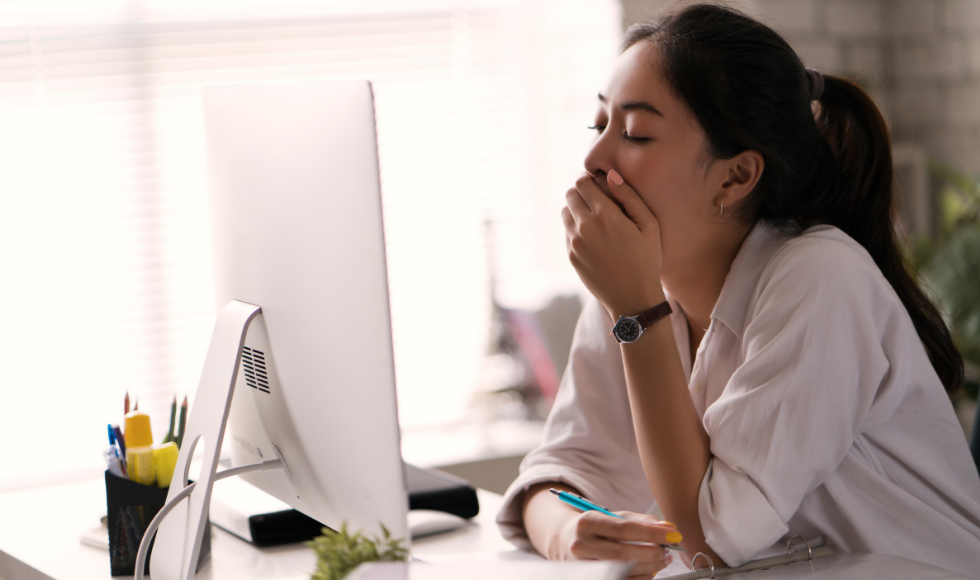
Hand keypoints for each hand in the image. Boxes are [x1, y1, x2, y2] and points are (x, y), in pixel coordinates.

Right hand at [551, 510, 678, 578]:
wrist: (565, 541)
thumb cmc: (595, 528)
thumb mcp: (612, 516)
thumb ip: (641, 521)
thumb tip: (669, 528)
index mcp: (587, 522)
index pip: (623, 528)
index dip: (651, 533)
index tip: (673, 535)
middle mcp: (581, 545)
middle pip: (623, 553)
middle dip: (652, 553)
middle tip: (668, 550)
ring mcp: (583, 566)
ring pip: (623, 571)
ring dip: (650, 567)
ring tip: (662, 559)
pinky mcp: (588, 579)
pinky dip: (641, 578)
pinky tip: (649, 571)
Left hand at [561, 170, 665, 318]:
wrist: (633, 299)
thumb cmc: (647, 260)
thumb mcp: (649, 225)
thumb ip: (629, 196)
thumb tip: (610, 174)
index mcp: (606, 215)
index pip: (583, 183)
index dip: (590, 180)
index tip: (599, 184)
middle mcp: (585, 227)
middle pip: (570, 195)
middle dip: (581, 192)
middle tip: (596, 199)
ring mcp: (575, 243)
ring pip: (565, 212)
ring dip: (576, 209)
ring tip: (595, 217)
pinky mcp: (571, 256)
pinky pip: (567, 232)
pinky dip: (576, 228)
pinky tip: (594, 236)